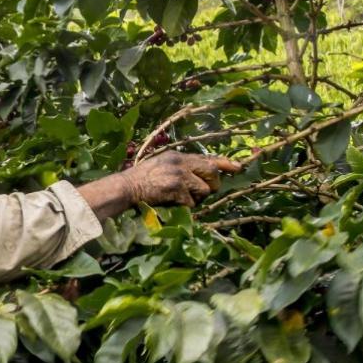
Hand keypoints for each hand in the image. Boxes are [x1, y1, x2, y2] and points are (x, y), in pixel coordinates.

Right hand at [120, 151, 241, 206]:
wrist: (125, 188)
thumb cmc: (140, 179)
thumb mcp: (161, 165)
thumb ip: (180, 167)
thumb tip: (201, 175)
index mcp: (178, 156)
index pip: (206, 158)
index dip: (224, 163)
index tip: (238, 167)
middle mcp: (181, 163)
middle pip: (211, 172)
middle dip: (212, 184)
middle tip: (205, 191)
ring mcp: (179, 176)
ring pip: (204, 190)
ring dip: (196, 198)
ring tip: (181, 198)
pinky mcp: (176, 189)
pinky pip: (192, 202)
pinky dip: (185, 206)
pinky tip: (172, 203)